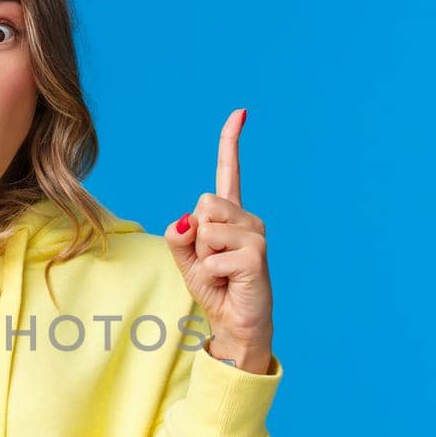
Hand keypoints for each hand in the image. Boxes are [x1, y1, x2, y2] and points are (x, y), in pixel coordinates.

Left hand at [164, 108, 274, 368]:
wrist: (235, 324)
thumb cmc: (215, 288)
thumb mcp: (187, 259)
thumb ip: (179, 235)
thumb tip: (188, 221)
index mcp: (231, 215)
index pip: (230, 172)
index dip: (231, 141)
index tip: (240, 112)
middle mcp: (249, 219)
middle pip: (203, 204)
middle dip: (195, 236)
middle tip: (212, 261)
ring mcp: (256, 236)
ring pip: (205, 230)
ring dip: (202, 257)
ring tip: (221, 273)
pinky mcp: (256, 256)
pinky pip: (211, 257)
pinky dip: (209, 274)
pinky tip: (228, 283)